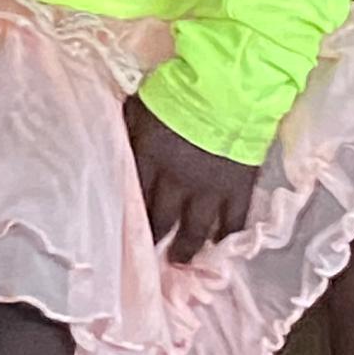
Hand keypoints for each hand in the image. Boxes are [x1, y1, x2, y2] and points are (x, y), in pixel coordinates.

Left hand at [125, 95, 257, 261]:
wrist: (228, 93)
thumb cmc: (178, 93)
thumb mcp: (141, 106)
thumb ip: (129, 128)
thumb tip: (115, 139)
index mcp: (148, 159)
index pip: (134, 194)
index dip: (130, 212)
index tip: (126, 228)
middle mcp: (176, 182)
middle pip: (161, 217)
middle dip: (154, 235)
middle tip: (150, 253)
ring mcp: (209, 190)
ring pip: (194, 229)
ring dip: (185, 247)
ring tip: (180, 261)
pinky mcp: (238, 190)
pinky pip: (231, 221)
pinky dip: (225, 235)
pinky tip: (219, 245)